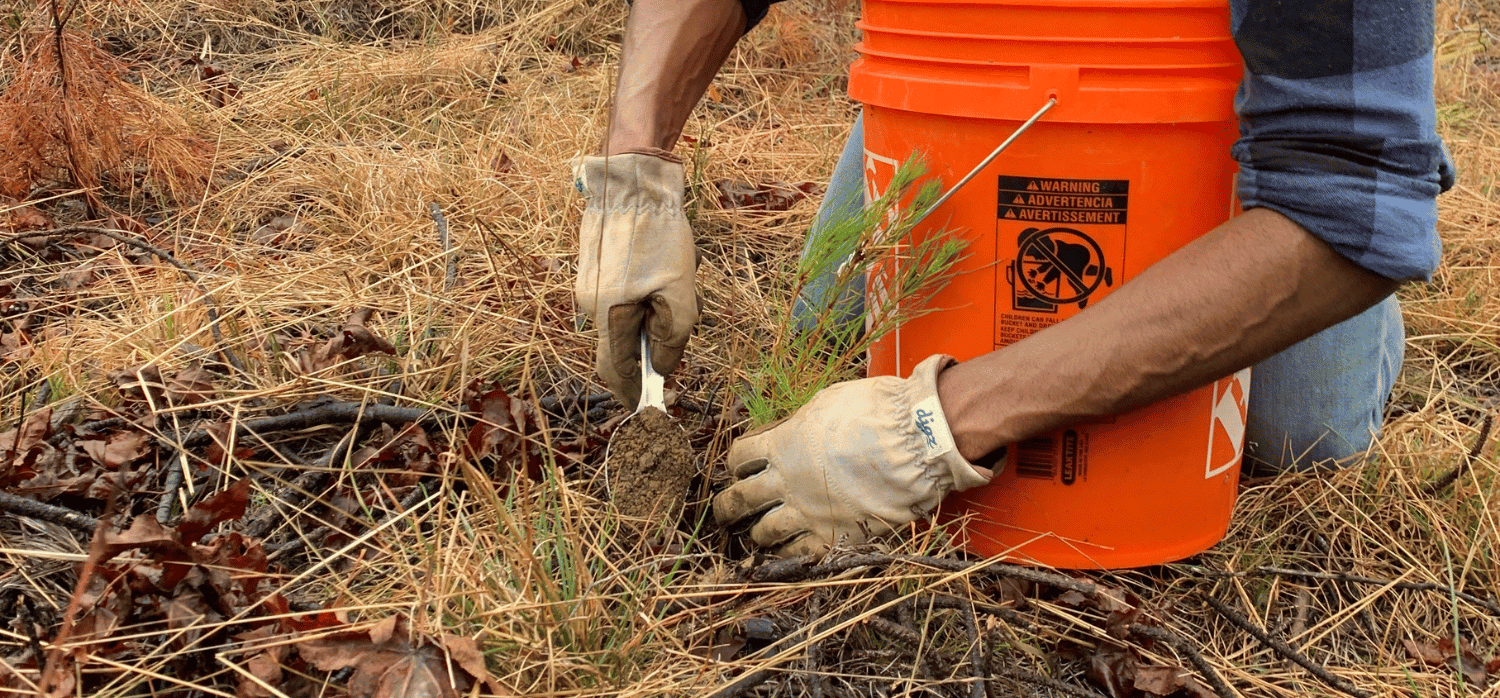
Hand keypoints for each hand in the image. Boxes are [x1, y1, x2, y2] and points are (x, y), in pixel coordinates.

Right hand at [575, 153, 698, 406]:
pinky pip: (619, 298)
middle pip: (619, 347)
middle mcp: (590, 304)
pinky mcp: (594, 268)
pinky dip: (642, 299)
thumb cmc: (658, 237)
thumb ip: (673, 338)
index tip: (647, 404)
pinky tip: (664, 270)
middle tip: (675, 337)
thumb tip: (664, 366)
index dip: (632, 391)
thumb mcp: (681, 294)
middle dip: (648, 350)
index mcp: (607, 316)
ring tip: (677, 286)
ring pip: (622, 320)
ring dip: (650, 318)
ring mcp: (589, 285)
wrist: (632, 182)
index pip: (615, 370)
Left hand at [713, 355, 995, 556]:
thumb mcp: (826, 404)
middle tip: (725, 513)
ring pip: (762, 534)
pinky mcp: (832, 537)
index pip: (739, 457)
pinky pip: (798, 555)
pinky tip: (790, 552)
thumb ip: (800, 423)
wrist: (915, 443)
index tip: (740, 467)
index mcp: (781, 446)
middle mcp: (785, 482)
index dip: (736, 463)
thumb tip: (792, 430)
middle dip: (726, 508)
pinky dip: (790, 554)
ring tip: (758, 536)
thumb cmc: (876, 413)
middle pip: (738, 500)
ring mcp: (807, 513)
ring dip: (757, 534)